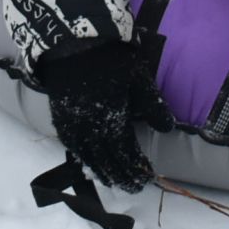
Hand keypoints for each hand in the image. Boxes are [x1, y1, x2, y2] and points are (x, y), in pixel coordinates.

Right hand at [34, 38, 174, 191]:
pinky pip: (71, 146)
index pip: (126, 153)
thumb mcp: (139, 79)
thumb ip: (153, 106)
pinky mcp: (60, 117)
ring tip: (111, 182)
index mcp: (112, 121)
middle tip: (132, 187)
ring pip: (87, 157)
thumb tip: (168, 128)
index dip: (136, 168)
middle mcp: (90, 130)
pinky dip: (81, 158)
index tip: (146, 178)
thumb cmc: (111, 59)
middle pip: (106, 160)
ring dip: (100, 171)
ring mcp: (72, 125)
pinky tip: (87, 162)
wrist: (73, 41)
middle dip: (120, 176)